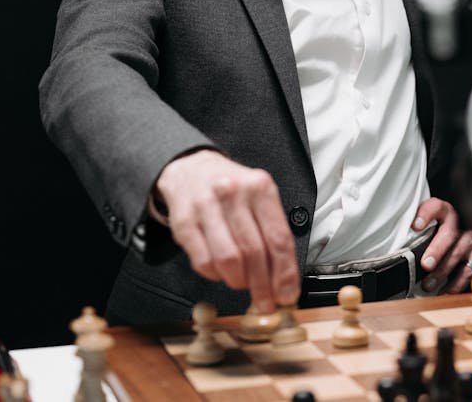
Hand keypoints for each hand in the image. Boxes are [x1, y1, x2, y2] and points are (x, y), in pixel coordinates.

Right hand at [154, 149, 299, 310]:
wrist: (191, 169)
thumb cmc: (232, 188)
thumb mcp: (259, 195)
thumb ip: (272, 230)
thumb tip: (284, 275)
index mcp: (260, 188)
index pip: (278, 239)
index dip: (285, 273)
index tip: (287, 294)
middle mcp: (234, 194)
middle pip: (254, 252)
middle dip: (263, 285)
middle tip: (266, 301)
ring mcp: (206, 207)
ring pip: (228, 260)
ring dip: (238, 281)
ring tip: (242, 283)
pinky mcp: (184, 222)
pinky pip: (203, 261)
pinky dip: (215, 275)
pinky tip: (221, 272)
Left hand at [413, 197, 471, 294]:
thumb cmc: (450, 242)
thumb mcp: (435, 234)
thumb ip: (421, 238)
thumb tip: (400, 253)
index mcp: (444, 216)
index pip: (436, 206)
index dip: (427, 213)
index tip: (415, 226)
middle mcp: (460, 224)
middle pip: (449, 233)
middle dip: (436, 250)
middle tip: (425, 265)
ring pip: (458, 253)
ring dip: (442, 271)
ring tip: (428, 285)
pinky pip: (469, 270)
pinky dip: (456, 284)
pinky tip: (445, 291)